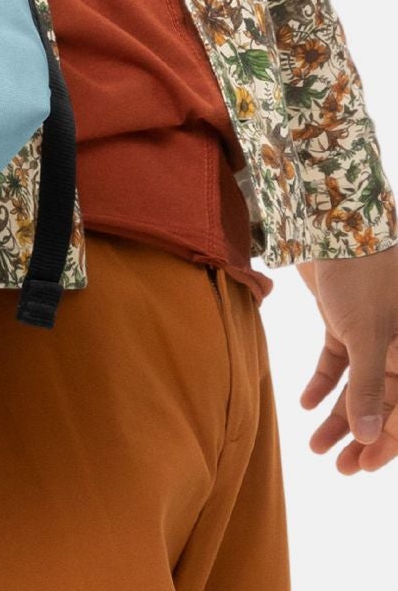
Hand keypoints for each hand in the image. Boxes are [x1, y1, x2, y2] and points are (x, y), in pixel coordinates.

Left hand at [297, 243, 397, 472]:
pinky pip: (337, 362)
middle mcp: (397, 348)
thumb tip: (371, 439)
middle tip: (338, 467)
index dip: (387, 444)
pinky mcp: (345, 322)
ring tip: (315, 446)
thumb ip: (369, 388)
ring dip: (338, 417)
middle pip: (383, 404)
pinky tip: (304, 403)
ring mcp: (371, 335)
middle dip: (362, 437)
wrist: (333, 223)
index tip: (361, 467)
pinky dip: (322, 383)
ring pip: (358, 388)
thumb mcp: (366, 336)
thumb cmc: (360, 276)